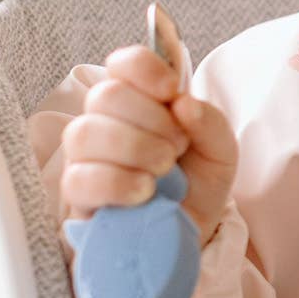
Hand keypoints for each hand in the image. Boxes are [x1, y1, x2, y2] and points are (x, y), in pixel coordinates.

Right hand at [59, 43, 237, 238]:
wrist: (189, 234)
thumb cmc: (197, 185)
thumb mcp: (220, 152)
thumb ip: (211, 123)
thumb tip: (184, 104)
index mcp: (139, 101)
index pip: (123, 63)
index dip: (145, 69)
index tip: (171, 91)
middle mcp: (106, 122)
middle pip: (104, 95)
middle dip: (149, 118)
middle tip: (177, 146)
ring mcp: (86, 158)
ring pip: (84, 132)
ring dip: (132, 147)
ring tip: (163, 170)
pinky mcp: (78, 196)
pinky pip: (79, 178)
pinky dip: (116, 181)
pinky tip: (144, 192)